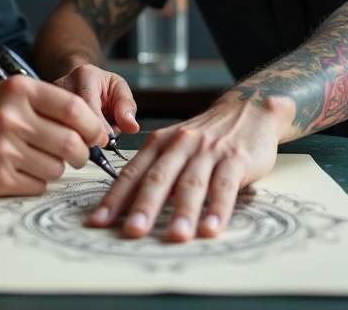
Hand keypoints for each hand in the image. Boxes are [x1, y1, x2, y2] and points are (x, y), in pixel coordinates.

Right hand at [0, 76, 106, 196]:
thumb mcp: (16, 95)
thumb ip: (55, 105)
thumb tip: (99, 131)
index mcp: (20, 91)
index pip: (74, 109)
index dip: (94, 126)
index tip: (98, 136)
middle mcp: (11, 118)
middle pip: (71, 143)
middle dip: (81, 153)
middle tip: (76, 154)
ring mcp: (3, 150)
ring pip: (57, 168)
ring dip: (56, 167)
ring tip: (37, 158)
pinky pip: (39, 186)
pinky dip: (37, 181)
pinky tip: (20, 169)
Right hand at [53, 63, 139, 137]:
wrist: (77, 81)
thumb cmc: (100, 86)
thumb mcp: (119, 90)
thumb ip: (127, 107)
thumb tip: (131, 126)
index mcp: (84, 75)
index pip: (88, 104)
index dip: (97, 127)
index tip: (105, 141)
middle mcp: (61, 84)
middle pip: (70, 118)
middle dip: (87, 136)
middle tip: (99, 142)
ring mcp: (45, 98)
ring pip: (59, 127)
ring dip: (76, 139)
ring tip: (89, 136)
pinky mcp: (38, 112)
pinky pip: (52, 132)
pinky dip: (65, 141)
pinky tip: (75, 140)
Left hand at [87, 96, 278, 240]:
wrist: (248, 110)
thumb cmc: (206, 136)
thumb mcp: (175, 146)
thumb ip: (156, 172)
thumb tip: (128, 208)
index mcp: (160, 143)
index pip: (132, 173)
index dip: (115, 198)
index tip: (98, 221)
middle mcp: (180, 145)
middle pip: (159, 178)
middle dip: (144, 206)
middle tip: (132, 231)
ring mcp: (208, 151)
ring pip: (192, 183)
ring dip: (183, 211)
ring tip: (175, 236)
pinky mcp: (236, 159)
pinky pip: (225, 186)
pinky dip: (217, 209)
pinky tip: (211, 228)